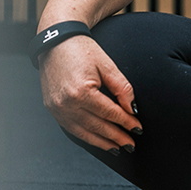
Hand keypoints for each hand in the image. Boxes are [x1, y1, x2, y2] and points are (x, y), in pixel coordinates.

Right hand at [40, 35, 142, 151]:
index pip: (110, 113)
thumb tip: (133, 110)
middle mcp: (67, 103)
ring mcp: (57, 108)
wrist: (55, 41)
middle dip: (117, 137)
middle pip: (98, 126)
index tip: (138, 128)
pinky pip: (71, 128)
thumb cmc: (80, 49)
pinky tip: (98, 140)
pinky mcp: (52, 109)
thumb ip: (123, 89)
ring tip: (118, 148)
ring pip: (84, 133)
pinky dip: (87, 136)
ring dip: (103, 142)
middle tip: (131, 144)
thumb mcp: (107, 65)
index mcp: (82, 91)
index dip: (126, 122)